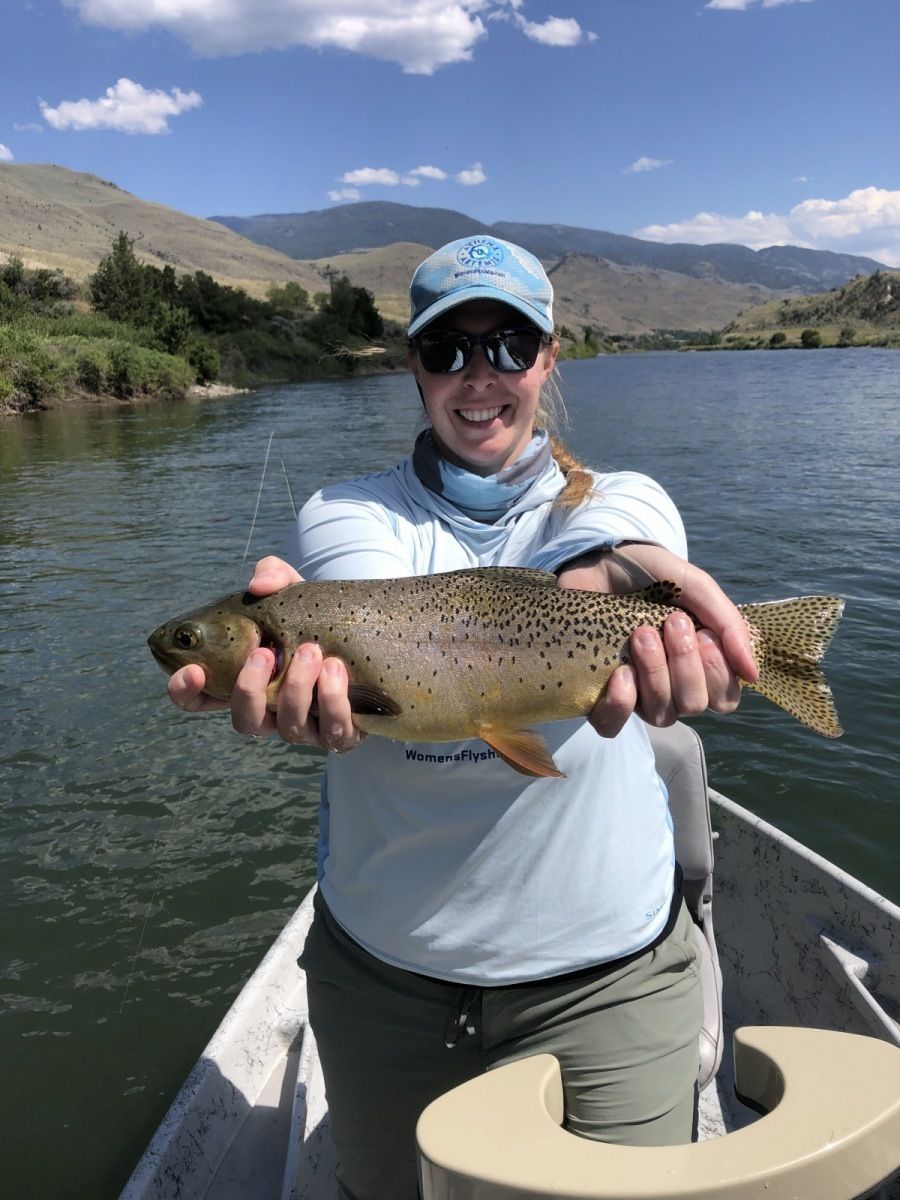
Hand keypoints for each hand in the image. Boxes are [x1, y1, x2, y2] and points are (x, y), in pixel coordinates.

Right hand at [166, 555, 363, 751]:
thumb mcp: (292, 590)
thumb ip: (272, 576)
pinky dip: (333, 701)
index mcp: (244, 680)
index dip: (185, 692)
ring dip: (296, 690)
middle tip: (265, 652)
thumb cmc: (315, 616)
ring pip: (288, 728)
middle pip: (245, 720)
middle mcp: (270, 711)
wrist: (367, 632)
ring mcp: (305, 726)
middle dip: (249, 689)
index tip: (192, 669)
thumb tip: (258, 586)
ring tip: (311, 652)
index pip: (198, 700)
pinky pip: (333, 732)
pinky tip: (336, 669)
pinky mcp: (340, 733)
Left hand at [557, 544, 758, 737]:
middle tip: (671, 622)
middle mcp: (672, 686)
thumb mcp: (696, 587)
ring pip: (661, 715)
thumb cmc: (652, 576)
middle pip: (693, 705)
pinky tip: (621, 673)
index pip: (724, 699)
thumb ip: (728, 624)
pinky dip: (620, 705)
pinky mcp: (599, 695)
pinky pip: (612, 726)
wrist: (598, 561)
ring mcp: (637, 693)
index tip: (702, 632)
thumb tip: (752, 675)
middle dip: (685, 664)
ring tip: (641, 634)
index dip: (718, 673)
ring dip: (655, 674)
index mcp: (700, 666)